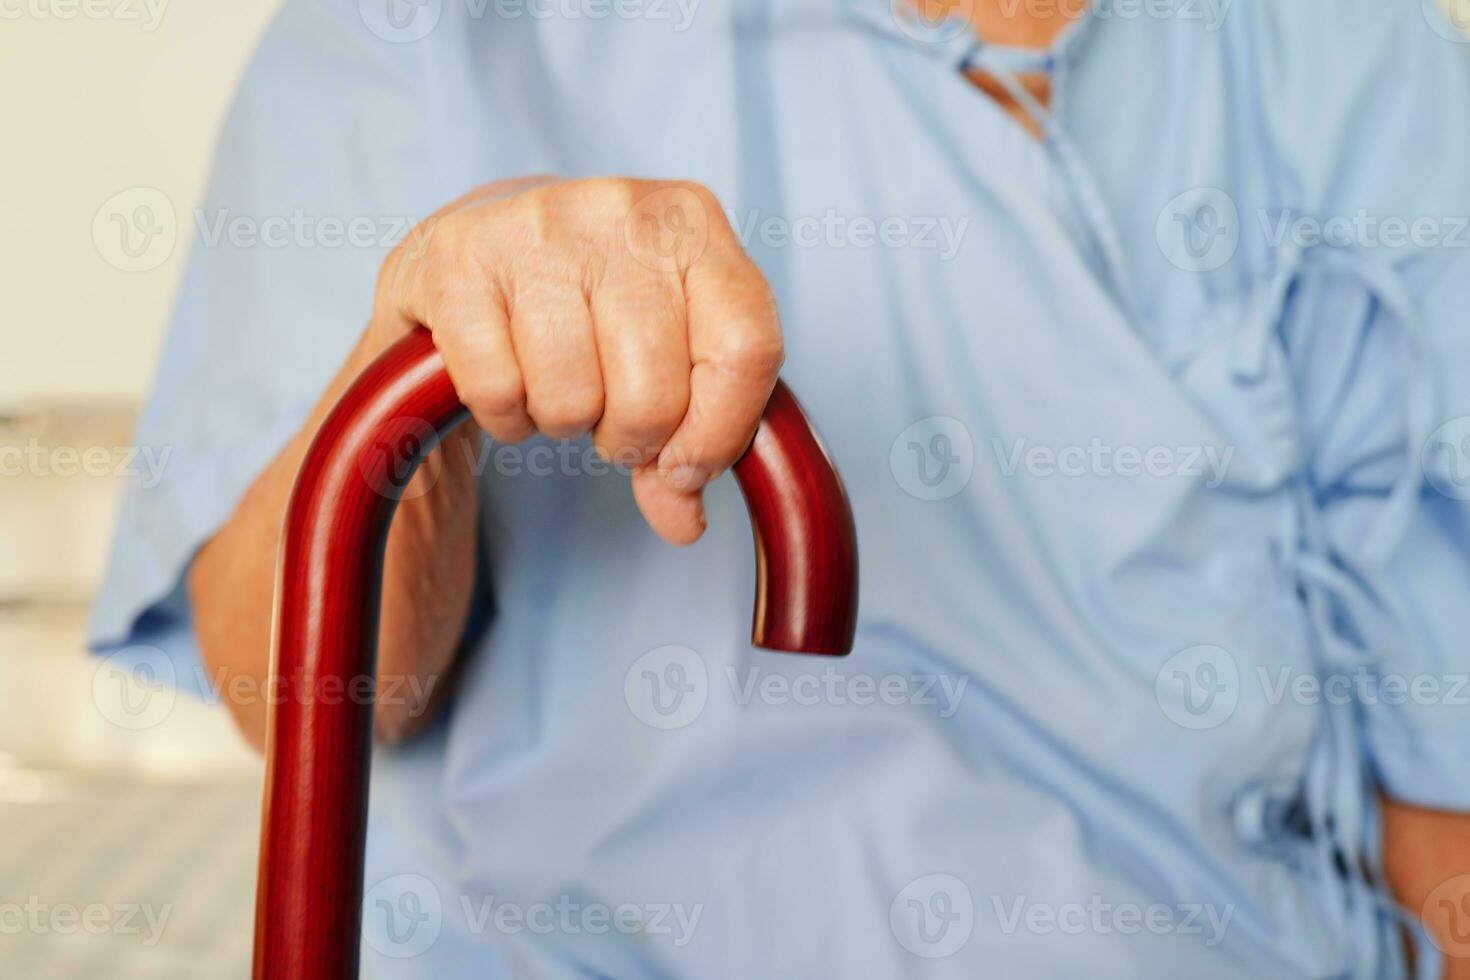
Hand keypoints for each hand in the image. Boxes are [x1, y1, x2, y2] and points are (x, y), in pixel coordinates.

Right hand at [370, 176, 783, 543]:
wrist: (472, 255)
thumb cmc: (588, 306)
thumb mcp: (664, 350)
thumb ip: (693, 436)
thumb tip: (684, 522)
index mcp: (693, 222)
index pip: (746, 350)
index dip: (719, 433)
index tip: (685, 466)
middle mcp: (622, 209)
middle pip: (655, 394)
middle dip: (627, 435)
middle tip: (602, 407)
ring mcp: (536, 225)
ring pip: (574, 400)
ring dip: (561, 421)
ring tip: (550, 377)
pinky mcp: (458, 258)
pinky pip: (499, 393)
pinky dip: (503, 414)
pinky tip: (504, 372)